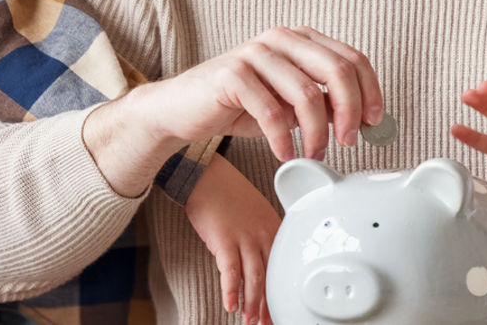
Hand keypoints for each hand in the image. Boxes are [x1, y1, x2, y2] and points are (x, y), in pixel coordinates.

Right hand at [84, 26, 382, 195]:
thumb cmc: (240, 106)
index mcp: (301, 40)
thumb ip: (324, 105)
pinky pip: (271, 111)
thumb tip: (363, 120)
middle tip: (349, 141)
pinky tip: (286, 154)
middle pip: (337, 70)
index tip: (375, 123)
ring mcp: (255, 53)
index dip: (371, 91)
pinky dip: (284, 139)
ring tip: (316, 154)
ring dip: (318, 132)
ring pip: (307, 93)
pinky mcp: (231, 74)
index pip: (352, 58)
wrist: (182, 109)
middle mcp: (281, 39)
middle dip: (351, 111)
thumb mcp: (290, 105)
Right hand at [185, 154, 280, 324]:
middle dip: (268, 305)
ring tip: (249, 321)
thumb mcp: (255, 212)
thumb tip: (255, 262)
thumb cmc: (227, 193)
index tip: (277, 309)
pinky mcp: (224, 240)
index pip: (280, 267)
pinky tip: (230, 305)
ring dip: (252, 303)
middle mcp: (264, 234)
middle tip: (266, 323)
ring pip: (254, 278)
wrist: (206, 175)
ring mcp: (245, 237)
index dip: (278, 292)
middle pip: (270, 277)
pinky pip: (231, 271)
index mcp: (274, 227)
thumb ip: (260, 236)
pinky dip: (231, 291)